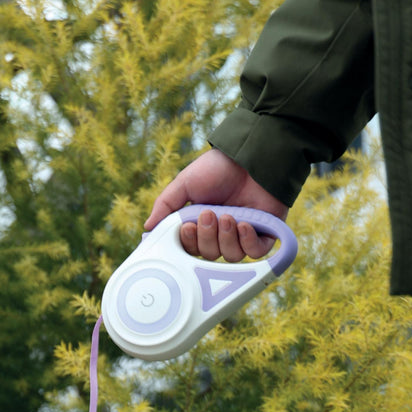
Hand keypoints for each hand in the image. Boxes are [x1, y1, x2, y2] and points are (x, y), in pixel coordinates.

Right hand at [145, 150, 288, 261]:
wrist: (249, 155)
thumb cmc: (216, 168)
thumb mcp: (184, 184)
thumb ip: (165, 206)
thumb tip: (147, 229)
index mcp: (201, 224)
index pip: (191, 248)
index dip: (189, 243)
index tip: (187, 227)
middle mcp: (221, 232)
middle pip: (210, 255)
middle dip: (207, 237)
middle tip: (209, 214)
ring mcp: (243, 234)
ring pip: (231, 256)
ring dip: (227, 238)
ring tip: (229, 216)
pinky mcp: (264, 232)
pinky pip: (255, 252)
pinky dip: (248, 242)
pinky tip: (244, 223)